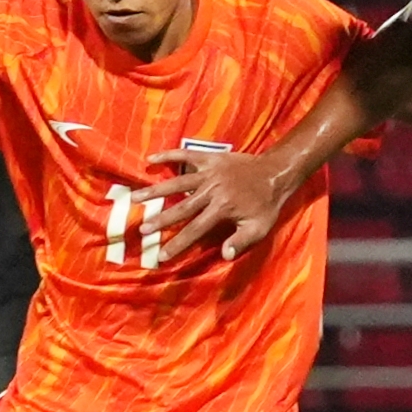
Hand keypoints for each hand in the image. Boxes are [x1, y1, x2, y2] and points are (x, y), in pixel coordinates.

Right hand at [134, 149, 292, 261]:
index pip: (195, 230)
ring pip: (177, 183)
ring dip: (155, 190)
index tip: (161, 255)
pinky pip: (186, 156)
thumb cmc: (267, 205)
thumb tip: (223, 256)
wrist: (275, 172)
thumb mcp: (259, 228)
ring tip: (135, 198)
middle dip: (160, 220)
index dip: (178, 244)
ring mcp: (209, 172)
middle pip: (181, 208)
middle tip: (142, 229)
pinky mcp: (210, 158)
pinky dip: (169, 156)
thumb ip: (240, 241)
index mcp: (222, 209)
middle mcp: (212, 190)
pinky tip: (151, 160)